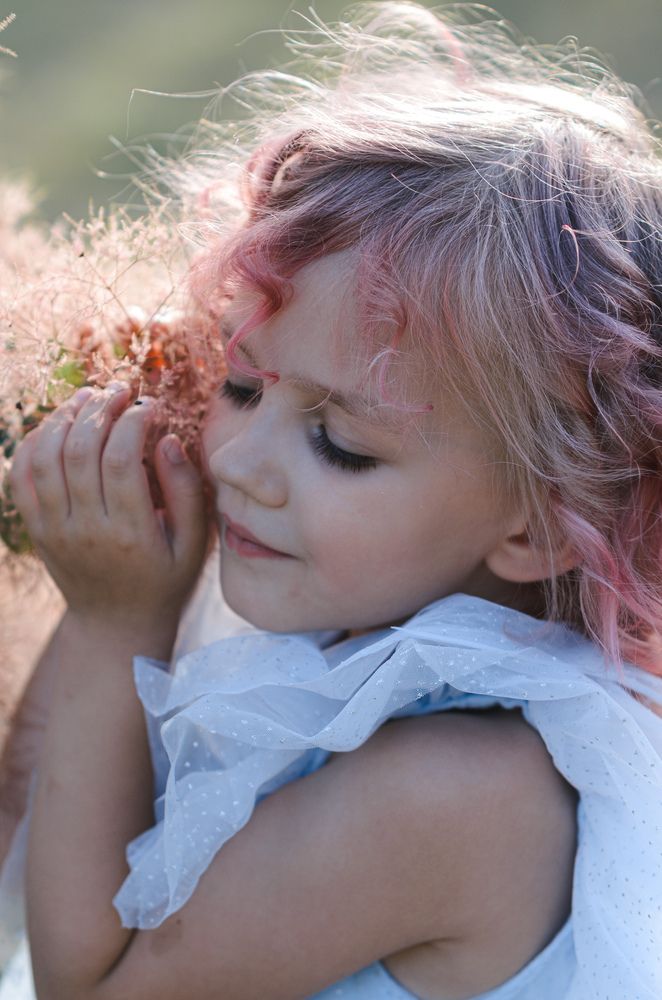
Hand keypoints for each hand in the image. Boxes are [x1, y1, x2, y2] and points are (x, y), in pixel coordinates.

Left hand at [8, 387, 208, 629]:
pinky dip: (33, 443)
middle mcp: (86, 530)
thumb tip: (167, 440)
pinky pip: (21, 477)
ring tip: (89, 397)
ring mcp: (55, 529)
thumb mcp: (192, 544)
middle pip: (80, 450)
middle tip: (120, 390)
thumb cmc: (165, 580)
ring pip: (46, 457)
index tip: (150, 404)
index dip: (133, 421)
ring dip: (65, 417)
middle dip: (100, 408)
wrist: (116, 625)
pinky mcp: (38, 529)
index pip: (121, 460)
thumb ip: (186, 491)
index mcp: (130, 533)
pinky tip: (58, 424)